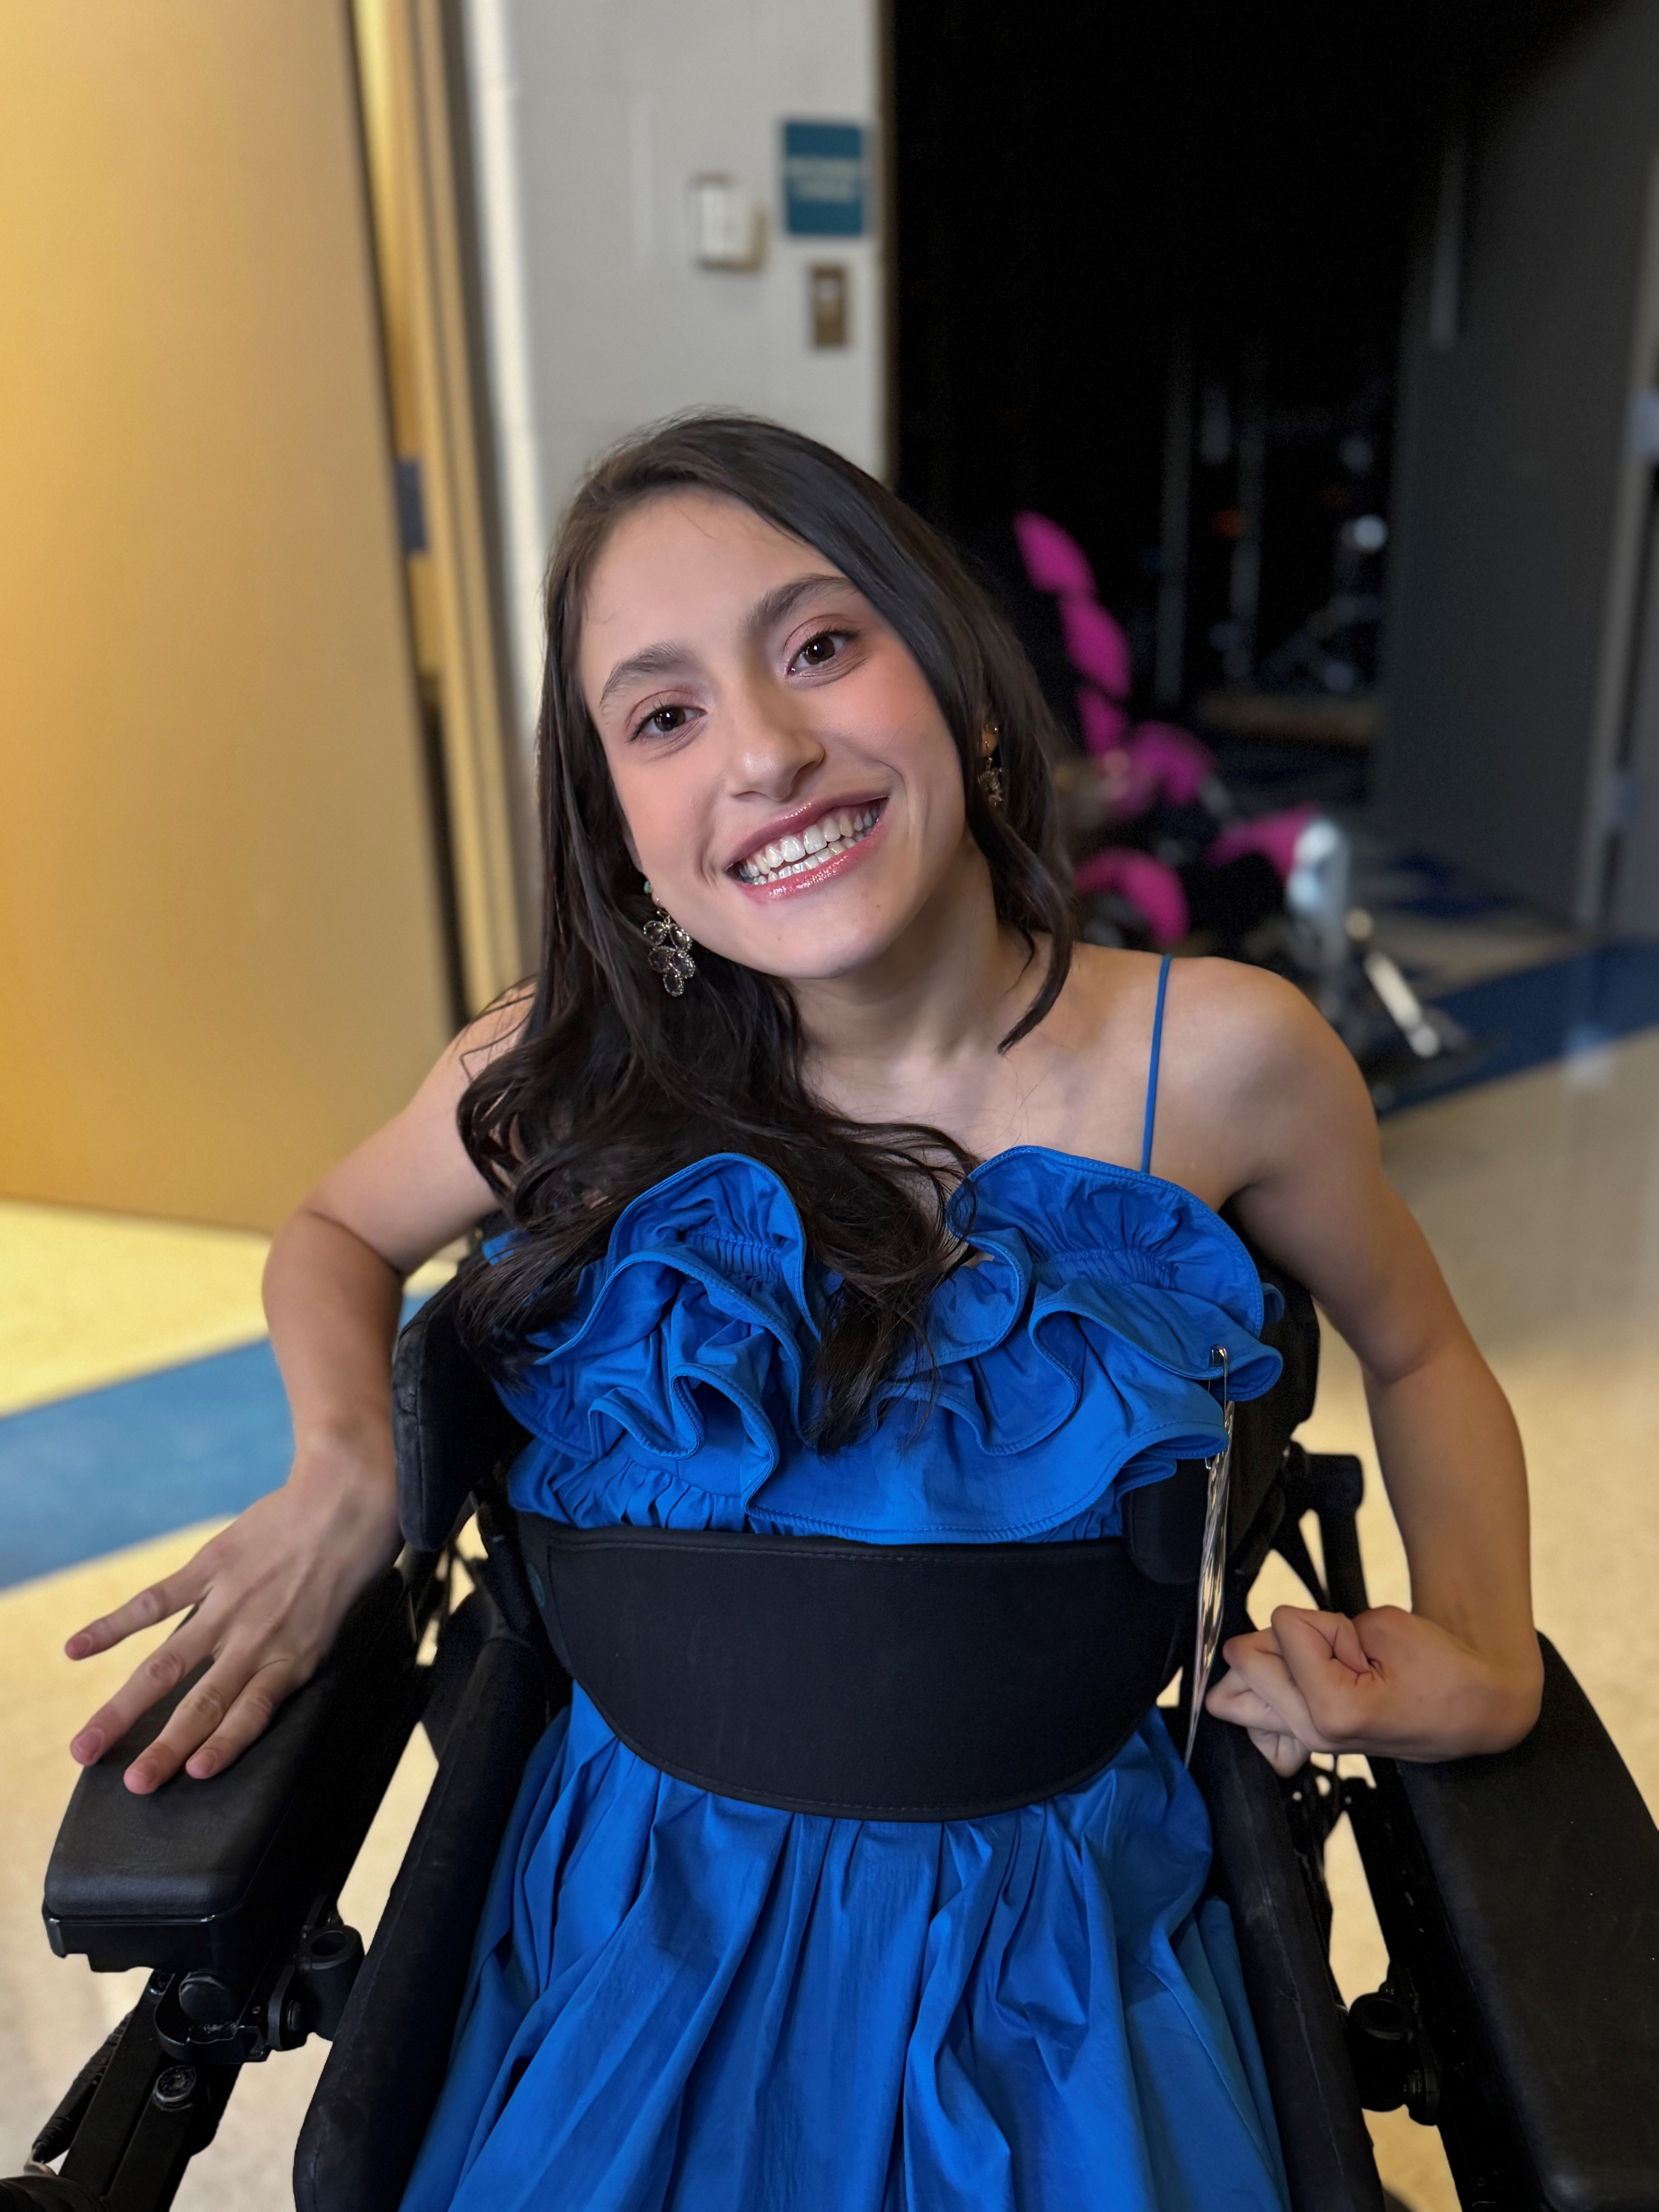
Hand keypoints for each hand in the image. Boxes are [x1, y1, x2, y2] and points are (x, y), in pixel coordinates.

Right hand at [66, 1445, 401, 1793]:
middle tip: (132, 1785)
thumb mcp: (333, 1627)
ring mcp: (229, 1604)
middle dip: (164, 1749)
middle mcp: (257, 1638)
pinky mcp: (210, 1567)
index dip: (222, 1746)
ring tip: (88, 1745)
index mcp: (293, 1658)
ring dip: (123, 1709)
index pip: (250, 1714)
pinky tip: (76, 1650)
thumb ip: (289, 1660)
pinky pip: (153, 1603)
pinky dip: (111, 1627)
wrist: (349, 1497)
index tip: (191, 1774)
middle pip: (202, 1704)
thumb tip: (252, 1694)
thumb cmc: (349, 1566)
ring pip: (166, 1667)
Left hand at [1204, 1604, 1542, 1775]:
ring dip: (1273, 1666)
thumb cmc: (1442, 1670)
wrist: (1475, 1709)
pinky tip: (1301, 1688)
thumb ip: (1319, 1627)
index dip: (1322, 1621)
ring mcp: (1309, 1744)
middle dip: (1282, 1641)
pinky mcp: (1309, 1743)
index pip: (1285, 1627)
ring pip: (1234, 1695)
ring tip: (1325, 1670)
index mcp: (1332, 1708)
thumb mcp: (1384, 1626)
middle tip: (1332, 1654)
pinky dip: (1265, 1694)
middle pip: (1243, 1664)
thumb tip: (1269, 1639)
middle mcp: (1313, 1733)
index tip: (1358, 1643)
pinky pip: (1255, 1717)